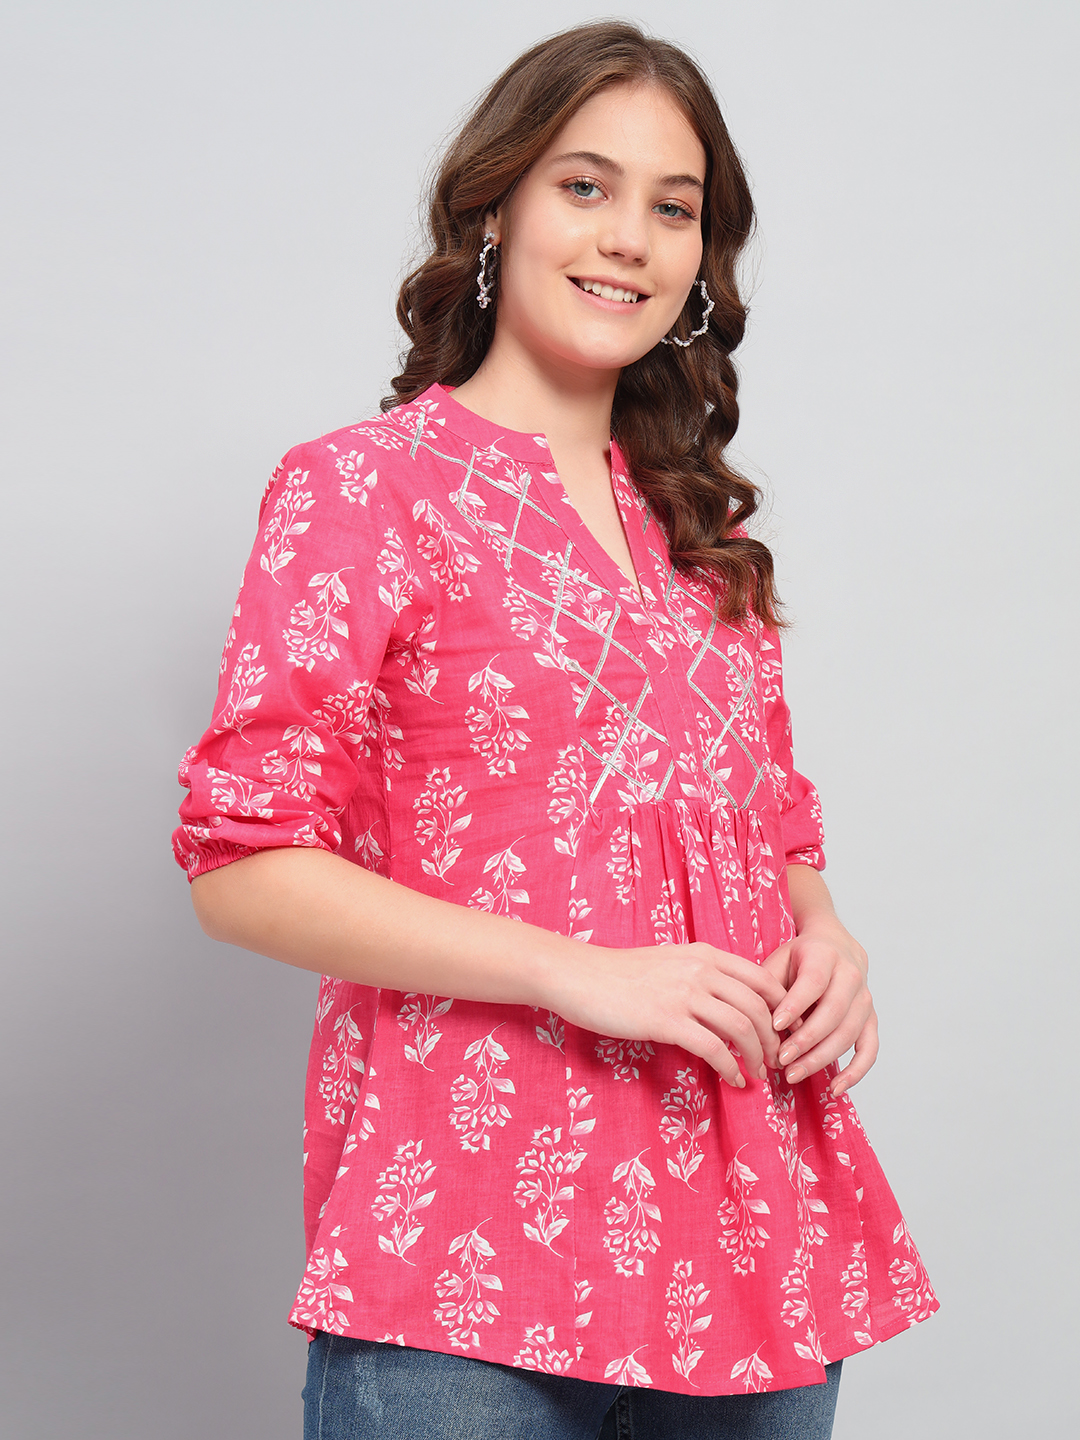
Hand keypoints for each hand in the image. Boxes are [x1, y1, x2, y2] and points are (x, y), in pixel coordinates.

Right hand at [554, 942, 788, 1088]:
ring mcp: (684, 994)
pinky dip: (731, 1068)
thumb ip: (700, 974)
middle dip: (774, 1038)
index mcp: (704, 954)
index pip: (761, 978)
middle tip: (775, 1059)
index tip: (781, 1031)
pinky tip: (734, 1080)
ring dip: (757, 1056)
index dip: (780, 1008)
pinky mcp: (667, 1021)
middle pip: (758, 1006)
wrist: (580, 976)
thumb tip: (728, 1002)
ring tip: (759, 1073)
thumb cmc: (621, 973)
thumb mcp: (669, 962)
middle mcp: (700, 969)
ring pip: (742, 1028)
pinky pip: (714, 1049)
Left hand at [763, 920, 876, 1096]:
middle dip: (806, 1040)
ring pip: (848, 1034)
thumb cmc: (800, 958)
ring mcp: (864, 1000)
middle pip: (833, 1012)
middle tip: (781, 1058)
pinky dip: (855, 1072)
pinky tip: (835, 1088)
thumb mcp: (779, 959)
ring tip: (793, 1074)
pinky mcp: (870, 1020)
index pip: (813, 982)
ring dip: (821, 1058)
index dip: (795, 1005)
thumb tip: (756, 1023)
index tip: (775, 1025)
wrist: (834, 945)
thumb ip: (769, 987)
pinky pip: (869, 1050)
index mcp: (825, 955)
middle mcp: (851, 976)